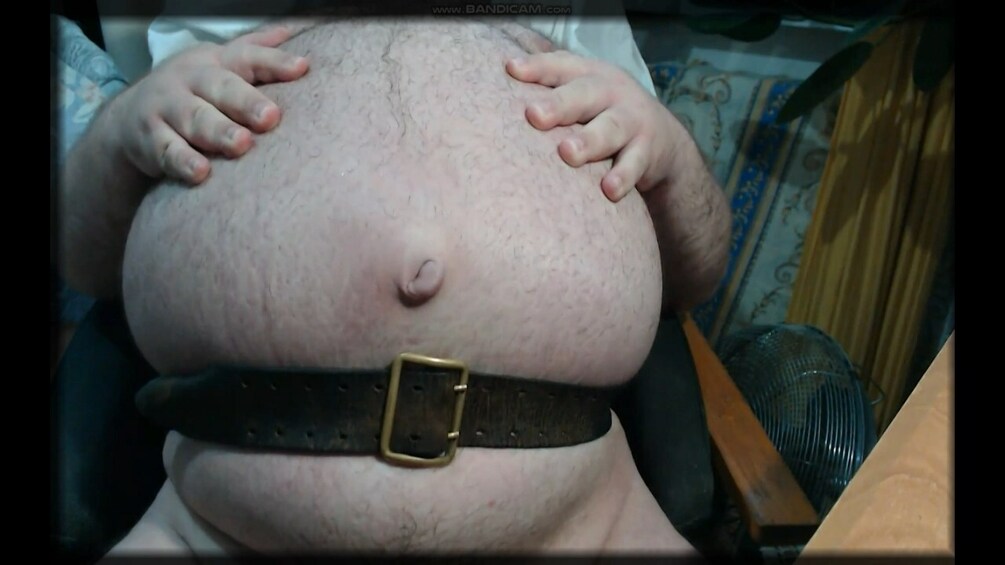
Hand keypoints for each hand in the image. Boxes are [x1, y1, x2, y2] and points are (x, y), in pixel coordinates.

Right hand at [111, 25, 308, 184]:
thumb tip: (293, 30)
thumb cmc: (191, 91)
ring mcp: (166, 108)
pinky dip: (182, 162)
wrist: (129, 117)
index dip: (274, 61)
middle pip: (219, 88)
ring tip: (241, 144)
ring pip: (194, 119)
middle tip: (270, 117)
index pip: (247, 57)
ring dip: (217, 132)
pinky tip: (201, 173)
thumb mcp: (219, 66)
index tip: (301, 68)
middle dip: (245, 102)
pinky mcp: (150, 139)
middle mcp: (189, 80)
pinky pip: (167, 151)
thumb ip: (255, 50)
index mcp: (214, 62)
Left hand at [505, 51, 678, 201]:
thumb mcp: (581, 95)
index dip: (537, 67)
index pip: (559, 67)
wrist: (662, 140)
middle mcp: (610, 93)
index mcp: (587, 75)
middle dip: (560, 105)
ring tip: (568, 153)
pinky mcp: (647, 151)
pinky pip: (634, 164)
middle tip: (534, 116)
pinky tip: (608, 190)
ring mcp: (631, 120)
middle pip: (584, 95)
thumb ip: (548, 89)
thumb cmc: (602, 113)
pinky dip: (623, 177)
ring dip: (589, 141)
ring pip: (610, 129)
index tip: (511, 71)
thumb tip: (495, 85)